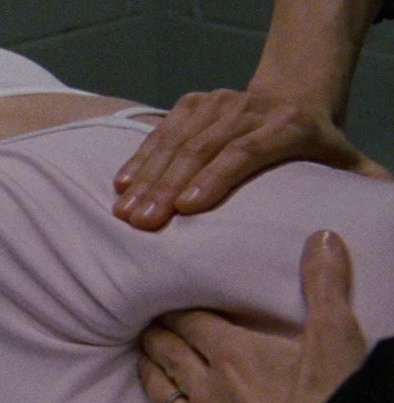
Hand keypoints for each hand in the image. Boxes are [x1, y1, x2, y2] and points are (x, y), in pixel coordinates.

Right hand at [113, 88, 389, 229]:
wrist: (291, 93)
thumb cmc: (313, 140)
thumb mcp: (343, 159)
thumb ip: (357, 186)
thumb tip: (375, 218)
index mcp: (287, 125)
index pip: (245, 151)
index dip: (215, 178)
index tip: (187, 208)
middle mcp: (247, 109)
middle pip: (201, 148)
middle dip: (166, 186)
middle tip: (141, 222)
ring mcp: (215, 102)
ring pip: (175, 140)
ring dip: (146, 177)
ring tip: (125, 211)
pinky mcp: (192, 102)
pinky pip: (161, 130)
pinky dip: (139, 157)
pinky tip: (121, 183)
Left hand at [138, 230, 366, 402]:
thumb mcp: (335, 340)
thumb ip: (324, 286)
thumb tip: (321, 237)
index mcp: (234, 356)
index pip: (190, 323)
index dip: (175, 311)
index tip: (160, 301)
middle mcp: (208, 390)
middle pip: (169, 354)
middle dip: (156, 336)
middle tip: (144, 326)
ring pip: (161, 393)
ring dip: (151, 373)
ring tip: (144, 361)